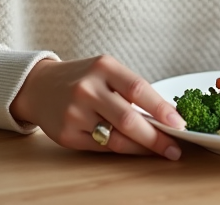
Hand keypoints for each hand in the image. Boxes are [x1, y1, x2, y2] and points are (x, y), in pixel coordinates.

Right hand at [9, 55, 185, 158]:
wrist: (39, 86)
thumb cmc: (82, 78)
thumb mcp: (106, 71)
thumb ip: (132, 89)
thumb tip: (166, 115)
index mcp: (103, 67)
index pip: (138, 89)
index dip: (161, 108)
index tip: (180, 123)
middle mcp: (87, 89)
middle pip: (128, 119)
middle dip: (156, 137)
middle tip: (174, 147)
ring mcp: (75, 114)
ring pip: (116, 139)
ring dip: (142, 148)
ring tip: (160, 151)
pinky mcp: (67, 135)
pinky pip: (102, 148)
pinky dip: (122, 150)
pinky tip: (134, 149)